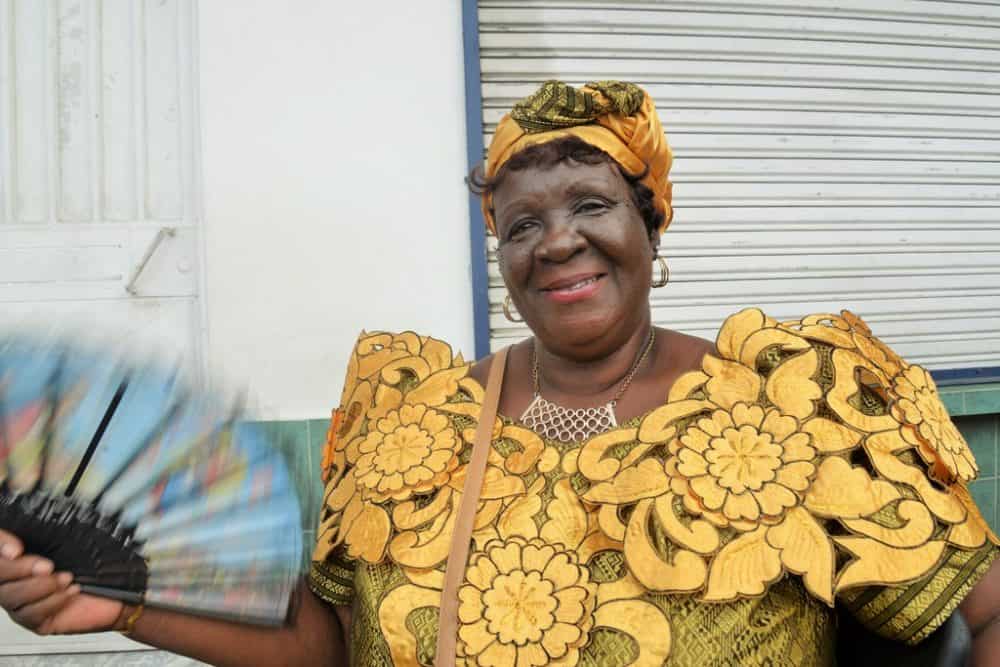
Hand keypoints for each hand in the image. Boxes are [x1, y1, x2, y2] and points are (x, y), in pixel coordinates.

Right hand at [0, 530, 124, 634]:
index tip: (17, 549)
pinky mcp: (33, 620)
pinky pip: (30, 614)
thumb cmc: (95, 562)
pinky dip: (52, 602)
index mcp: (19, 554)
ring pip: (11, 597)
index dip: (0, 544)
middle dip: (20, 570)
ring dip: (41, 586)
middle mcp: (13, 577)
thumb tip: (30, 530)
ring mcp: (20, 600)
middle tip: (47, 566)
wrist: (117, 590)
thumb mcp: (77, 539)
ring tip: (66, 578)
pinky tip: (70, 592)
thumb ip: (49, 532)